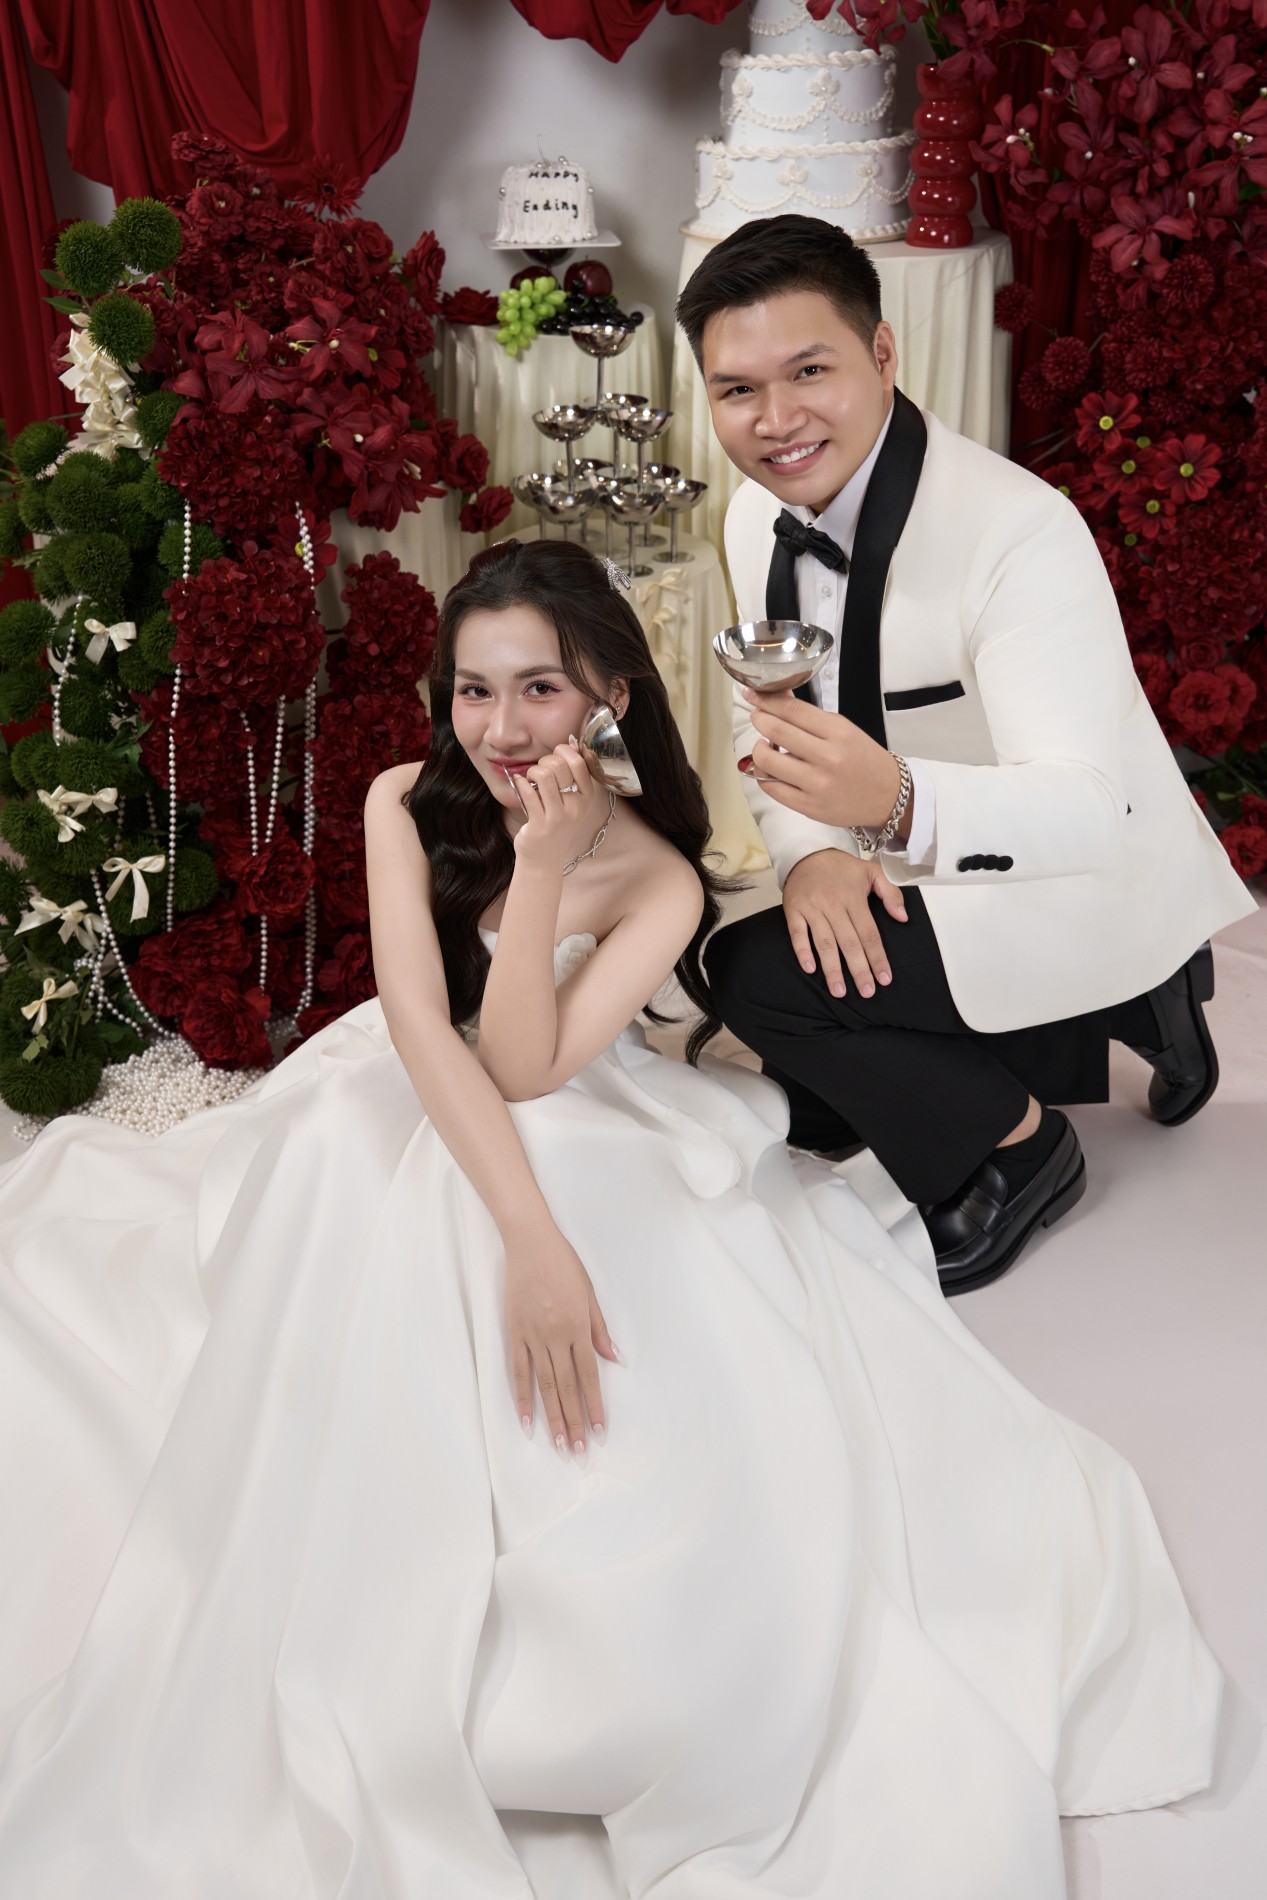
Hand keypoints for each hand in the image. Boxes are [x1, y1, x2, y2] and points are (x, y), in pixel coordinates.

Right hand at [505, 1219, 617, 1455]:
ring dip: (552, 1417)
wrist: (530, 1242)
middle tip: (578, 1452)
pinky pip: (517, 1371)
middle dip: (574, 1422)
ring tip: (558, 1445)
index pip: (589, 1376)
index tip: (599, 1432)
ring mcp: (532, 1336)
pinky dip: (522, 1397)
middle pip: (567, 1387)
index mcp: (578, 1326)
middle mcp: (556, 1335)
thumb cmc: (564, 1264)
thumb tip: (614, 1360)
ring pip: (544, 1385)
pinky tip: (527, 1420)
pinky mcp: (514, 1332)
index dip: (594, 1406)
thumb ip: (599, 1329)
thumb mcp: (590, 1293)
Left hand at [506, 740, 600, 873]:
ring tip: (529, 779)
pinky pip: (528, 792)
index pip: (579, 763)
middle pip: (559, 766)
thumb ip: (572, 773)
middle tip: (538, 771)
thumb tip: (571, 742)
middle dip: (544, 762)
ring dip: (532, 772)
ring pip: (544, 776)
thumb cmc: (556, 823)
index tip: (554, 755)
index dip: (563, 752)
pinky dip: (520, 783)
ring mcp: (558, 817)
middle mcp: (576, 807)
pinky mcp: (540, 825)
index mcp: (586, 797)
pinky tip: (520, 784)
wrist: (544, 858)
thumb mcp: (571, 800)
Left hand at [741, 688, 906, 833]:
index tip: (754, 694)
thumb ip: (810, 717)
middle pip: (776, 731)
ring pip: (768, 762)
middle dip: (759, 719)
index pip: (792, 710)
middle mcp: (827, 758)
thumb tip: (778, 699)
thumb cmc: (865, 760)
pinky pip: (772, 788)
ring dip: (758, 749)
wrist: (888, 795)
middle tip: (758, 716)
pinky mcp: (809, 806)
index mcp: (838, 733)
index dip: (767, 700)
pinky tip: (770, 768)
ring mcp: (817, 784)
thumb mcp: (844, 729)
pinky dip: (764, 775)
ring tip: (764, 745)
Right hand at [783, 848, 907, 999]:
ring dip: (832, 968)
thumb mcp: (872, 872)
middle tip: (867, 992)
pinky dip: (802, 951)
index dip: (877, 957)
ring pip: (824, 942)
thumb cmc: (842, 868)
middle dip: (859, 969)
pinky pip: (797, 934)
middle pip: (849, 942)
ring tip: (839, 991)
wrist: (807, 853)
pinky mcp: (794, 910)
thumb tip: (902, 918)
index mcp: (854, 897)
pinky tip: (810, 969)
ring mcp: (812, 908)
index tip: (884, 979)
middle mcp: (833, 904)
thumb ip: (891, 893)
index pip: (869, 933)